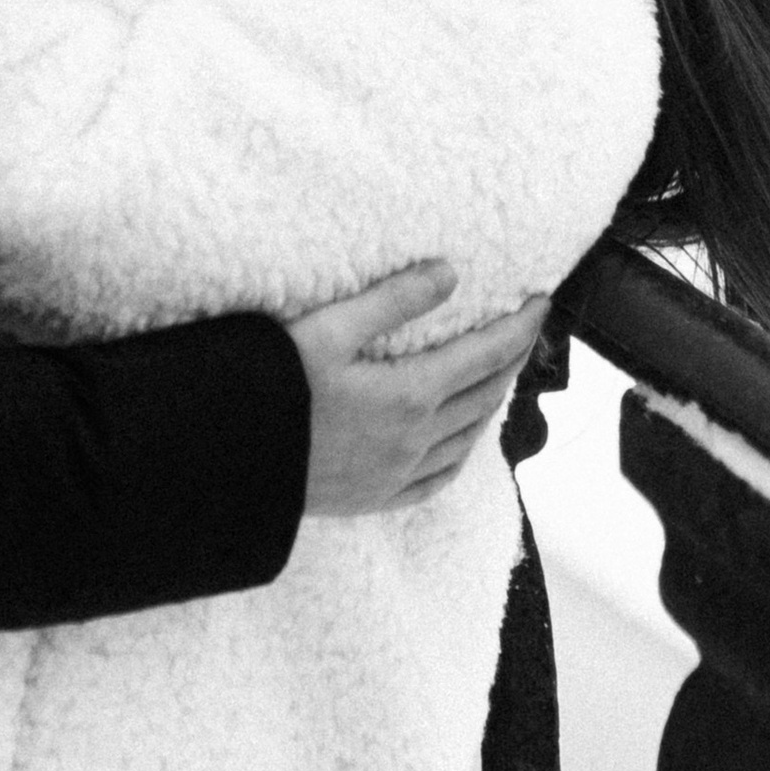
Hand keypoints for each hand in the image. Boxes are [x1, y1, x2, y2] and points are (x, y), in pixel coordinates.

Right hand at [287, 268, 551, 514]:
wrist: (228, 460)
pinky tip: (461, 443)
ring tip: (499, 376)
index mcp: (410, 393)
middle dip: (512, 359)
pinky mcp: (376, 497)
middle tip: (524, 332)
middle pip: (486, 395)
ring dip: (492, 403)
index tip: (541, 304)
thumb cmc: (271, 389)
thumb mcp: (327, 330)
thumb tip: (449, 273)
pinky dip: (463, 453)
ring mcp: (398, 473)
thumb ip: (392, 300)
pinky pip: (440, 478)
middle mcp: (415, 439)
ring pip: (469, 437)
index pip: (486, 355)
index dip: (520, 328)